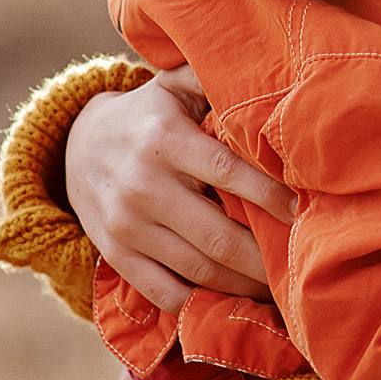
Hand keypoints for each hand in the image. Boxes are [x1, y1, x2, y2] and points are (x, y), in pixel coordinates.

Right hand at [66, 66, 291, 312]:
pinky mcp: (117, 255)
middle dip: (266, 257)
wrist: (75, 147)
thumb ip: (213, 79)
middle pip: (218, 236)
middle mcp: (144, 186)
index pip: (227, 172)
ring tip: (280, 287)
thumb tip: (269, 75)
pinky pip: (166, 292)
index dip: (270, 195)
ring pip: (199, 270)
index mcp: (164, 140)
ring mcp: (127, 227)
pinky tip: (236, 303)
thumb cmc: (148, 114)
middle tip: (302, 264)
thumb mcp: (174, 85)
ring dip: (245, 286)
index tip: (305, 210)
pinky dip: (204, 304)